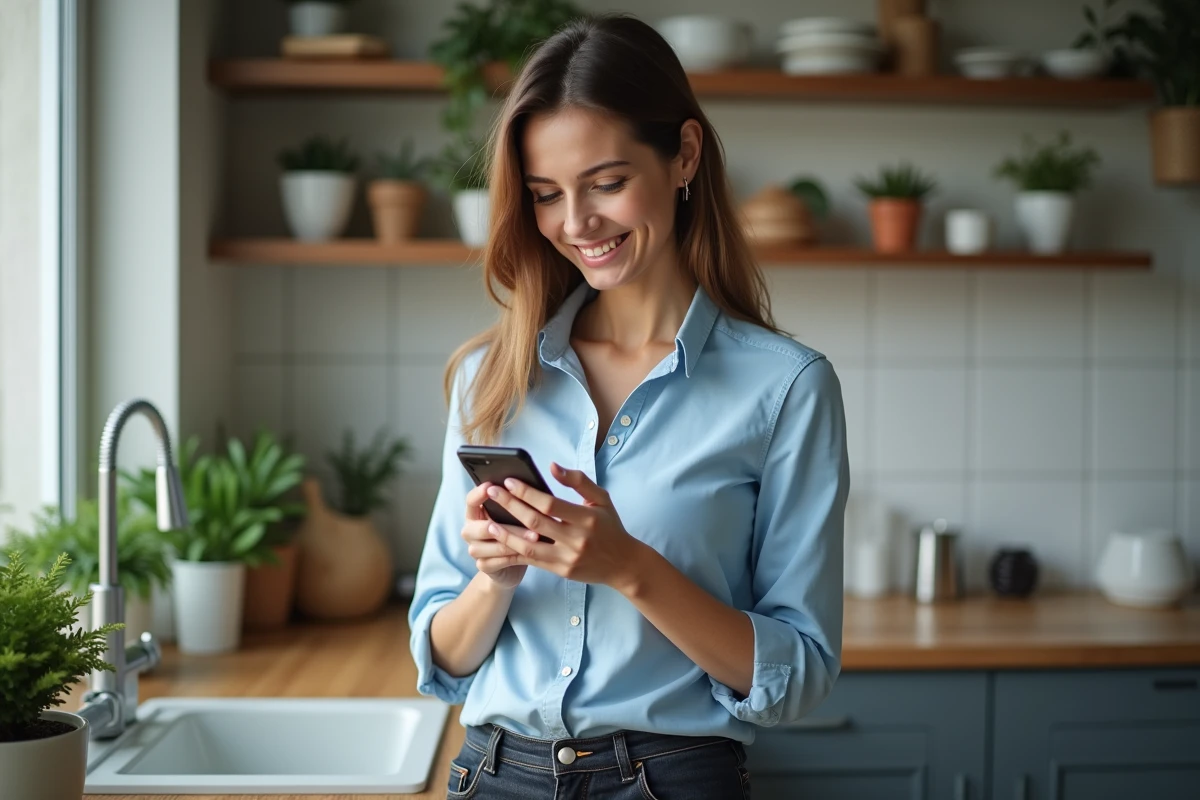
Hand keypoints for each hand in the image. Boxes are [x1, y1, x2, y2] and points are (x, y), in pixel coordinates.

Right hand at [461, 482, 539, 589]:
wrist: (510, 566)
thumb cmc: (515, 532)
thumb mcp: (514, 515)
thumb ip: (515, 503)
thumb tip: (531, 487)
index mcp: (475, 513)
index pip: (470, 501)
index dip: (479, 494)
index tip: (491, 486)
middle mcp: (470, 530)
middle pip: (478, 527)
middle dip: (503, 525)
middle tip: (523, 518)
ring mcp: (475, 549)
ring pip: (491, 546)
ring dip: (514, 542)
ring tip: (535, 537)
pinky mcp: (483, 565)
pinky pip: (496, 561)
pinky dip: (513, 557)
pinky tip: (528, 553)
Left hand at [480, 463, 645, 593]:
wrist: (623, 564)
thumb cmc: (610, 527)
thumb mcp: (601, 499)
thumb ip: (578, 481)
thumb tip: (552, 466)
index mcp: (586, 518)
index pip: (550, 504)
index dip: (527, 492)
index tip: (509, 481)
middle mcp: (576, 539)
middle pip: (536, 522)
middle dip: (511, 505)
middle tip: (492, 492)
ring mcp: (567, 558)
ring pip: (528, 546)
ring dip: (506, 533)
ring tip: (488, 522)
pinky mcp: (561, 571)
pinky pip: (532, 561)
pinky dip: (513, 552)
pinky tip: (500, 543)